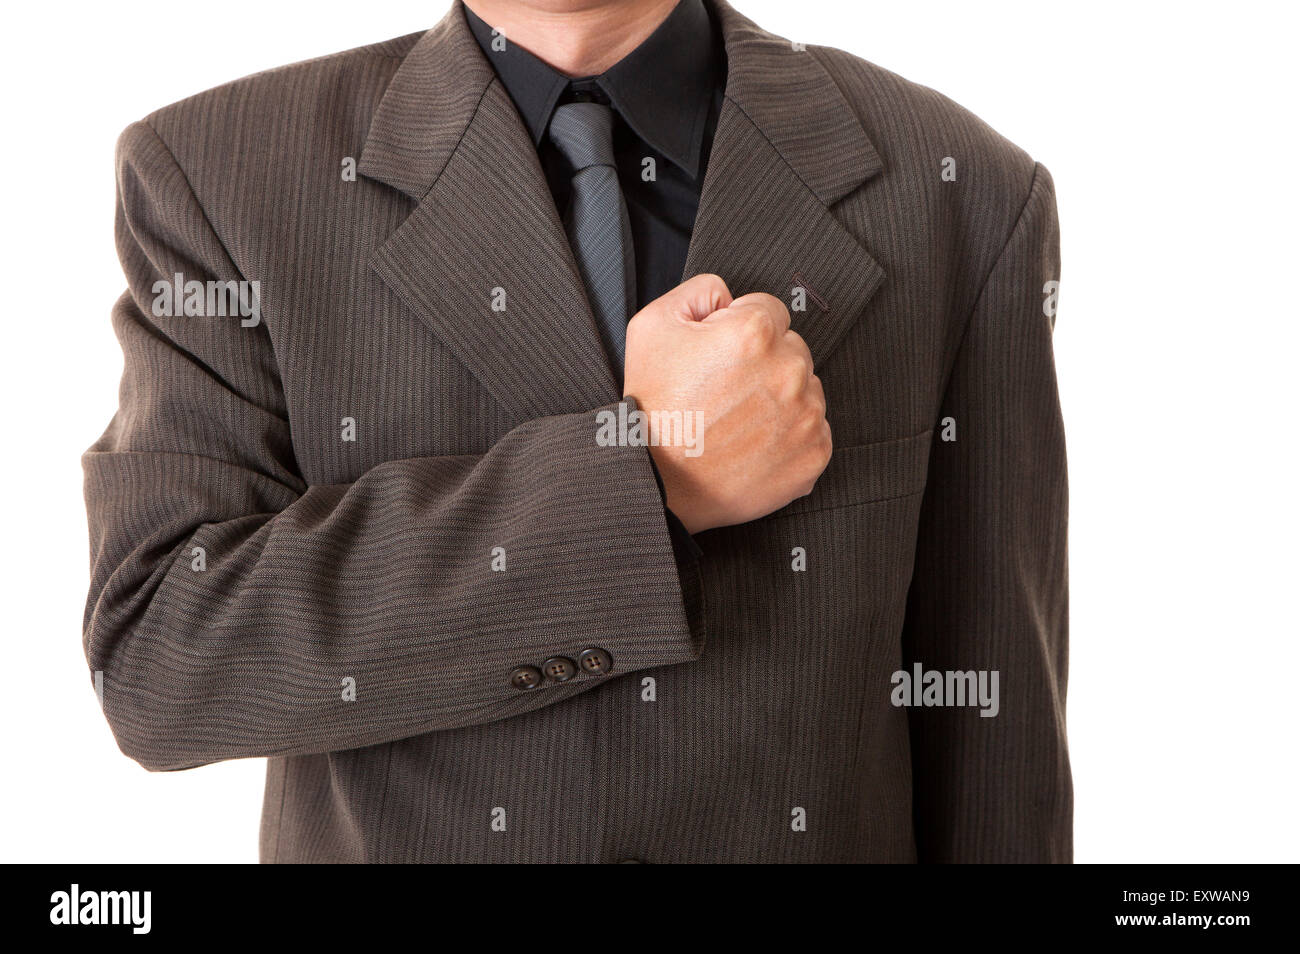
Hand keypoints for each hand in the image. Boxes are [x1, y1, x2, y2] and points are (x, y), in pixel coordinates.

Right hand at [623, 273, 831, 533]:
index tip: (722, 358)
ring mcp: (806, 415)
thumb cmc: (652, 408)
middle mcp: (789, 370)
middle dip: (764, 363)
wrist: (656, 480)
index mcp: (755, 332)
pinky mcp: (814, 453)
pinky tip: (755, 444)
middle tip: (726, 393)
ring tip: (739, 421)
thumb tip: (729, 296)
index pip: (770, 311)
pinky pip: (815, 431)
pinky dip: (791, 437)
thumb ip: (699, 292)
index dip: (740, 331)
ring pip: (806, 390)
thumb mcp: (652, 326)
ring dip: (781, 400)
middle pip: (791, 349)